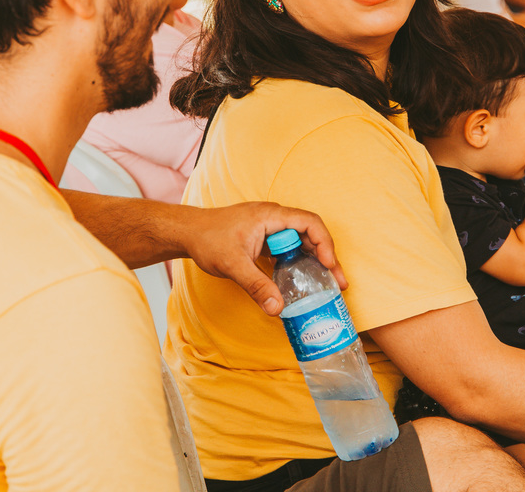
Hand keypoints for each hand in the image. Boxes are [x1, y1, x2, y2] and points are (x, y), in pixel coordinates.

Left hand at [182, 201, 346, 315]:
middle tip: (338, 282)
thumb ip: (257, 286)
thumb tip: (278, 308)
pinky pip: (288, 248)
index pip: (309, 222)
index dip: (324, 242)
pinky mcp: (263, 239)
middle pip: (310, 233)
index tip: (330, 265)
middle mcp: (274, 218)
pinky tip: (302, 281)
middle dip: (326, 256)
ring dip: (315, 260)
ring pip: (301, 241)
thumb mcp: (233, 265)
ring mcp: (269, 228)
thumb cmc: (207, 239)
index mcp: (270, 216)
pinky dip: (299, 262)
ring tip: (327, 284)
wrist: (186, 232)